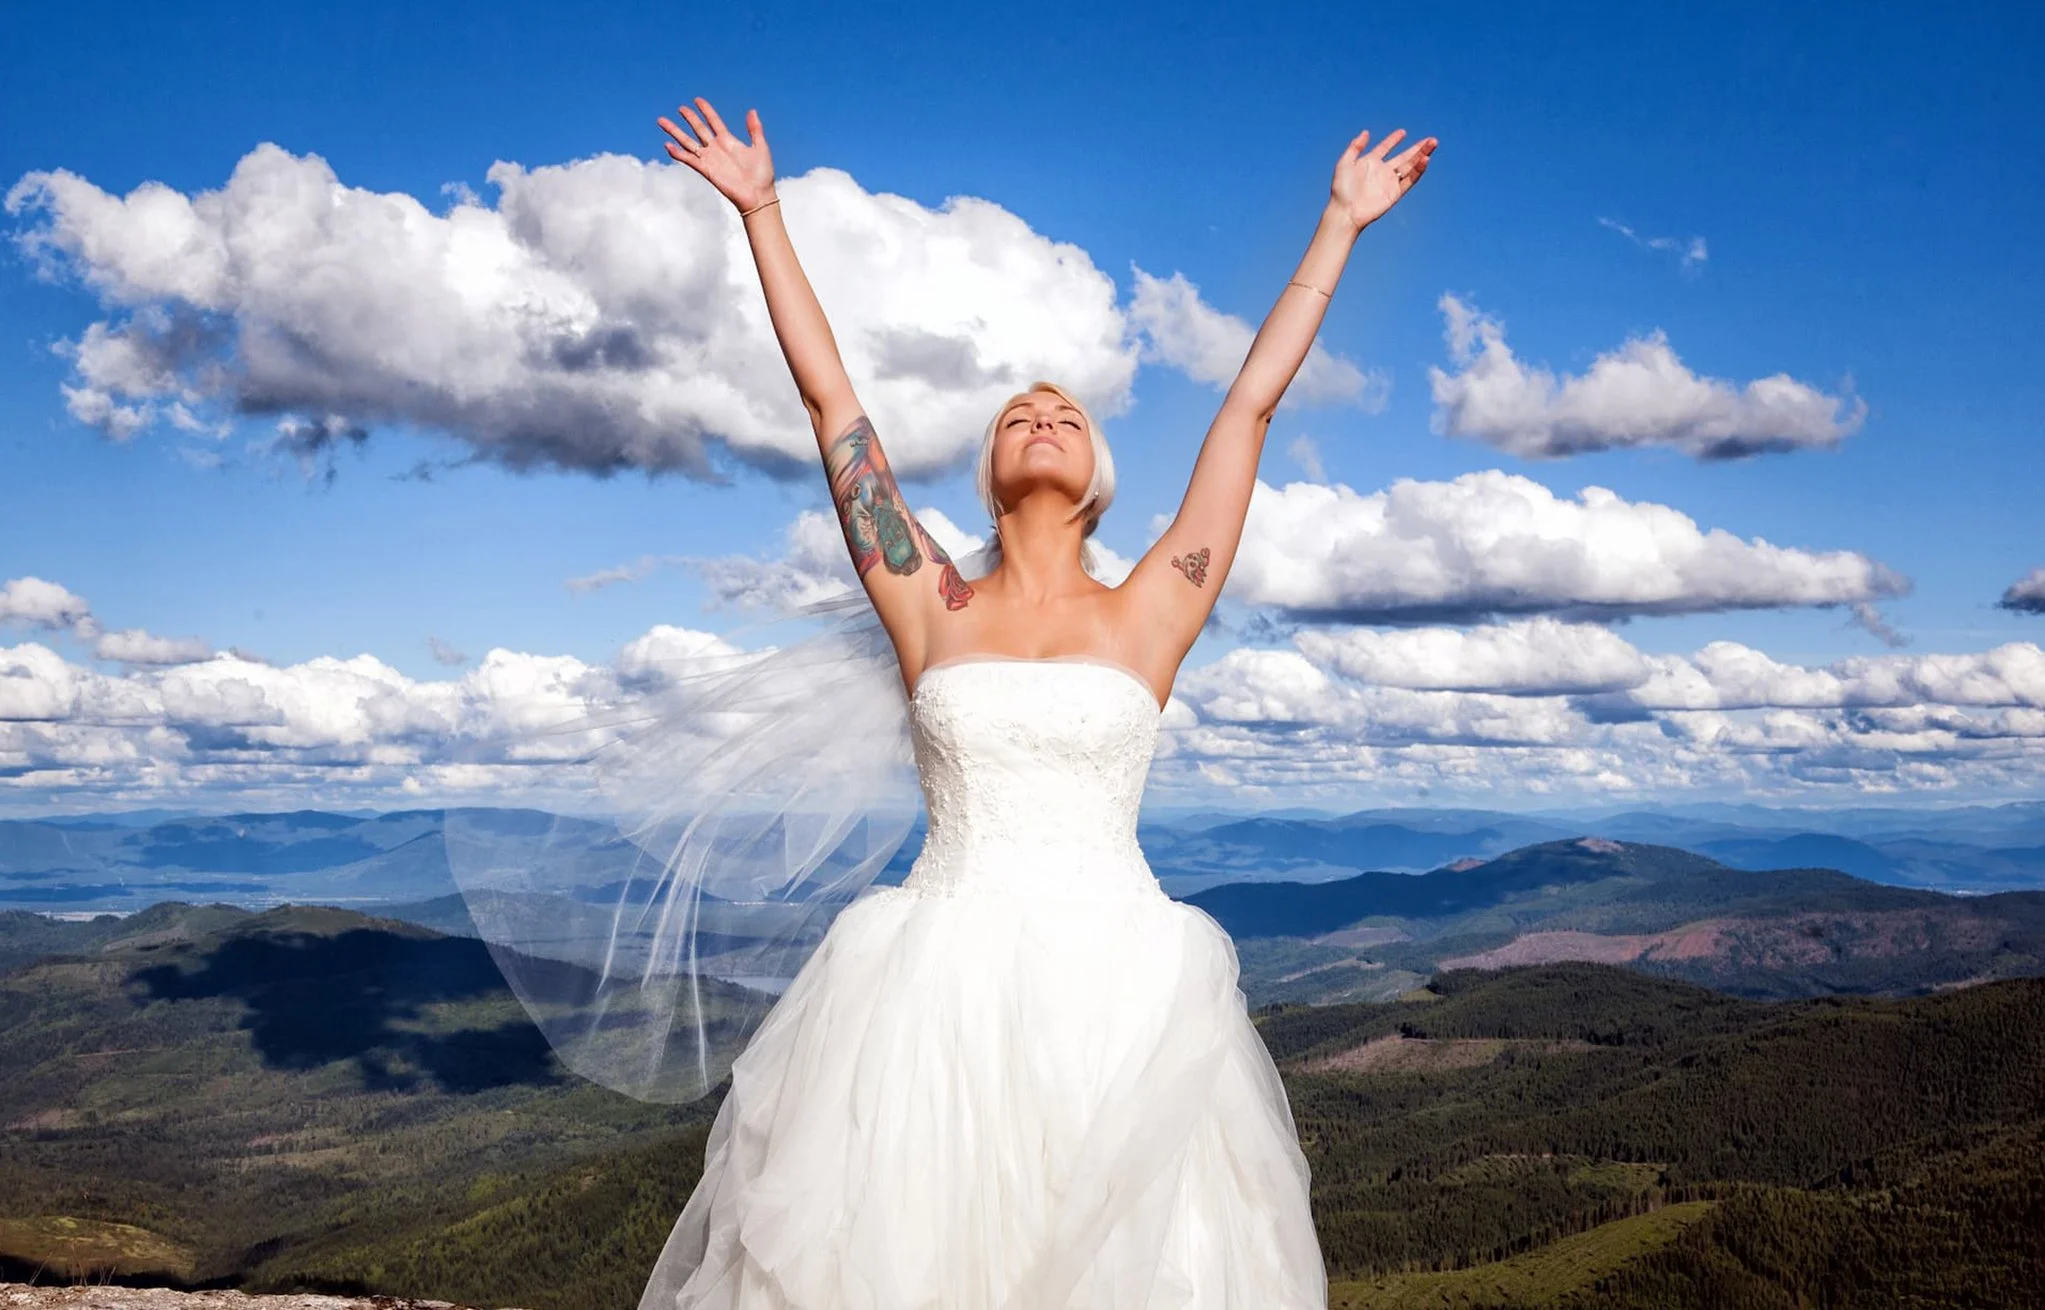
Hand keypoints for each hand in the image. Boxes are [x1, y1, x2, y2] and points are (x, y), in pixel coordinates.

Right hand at [657, 96, 776, 211]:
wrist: (758, 195)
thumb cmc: (762, 174)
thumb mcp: (761, 147)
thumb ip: (755, 129)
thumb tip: (752, 111)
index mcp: (728, 141)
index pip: (713, 121)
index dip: (706, 110)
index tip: (697, 100)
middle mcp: (716, 148)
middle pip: (698, 129)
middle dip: (689, 118)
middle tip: (680, 108)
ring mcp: (709, 159)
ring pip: (688, 142)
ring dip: (675, 132)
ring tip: (662, 121)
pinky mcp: (706, 170)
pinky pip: (689, 160)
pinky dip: (678, 153)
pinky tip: (667, 145)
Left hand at [1330, 128, 1435, 231]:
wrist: (1345, 211)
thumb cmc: (1341, 189)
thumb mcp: (1344, 163)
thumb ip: (1355, 147)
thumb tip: (1366, 132)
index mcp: (1370, 162)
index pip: (1385, 148)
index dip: (1393, 140)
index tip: (1403, 132)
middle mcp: (1382, 171)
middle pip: (1404, 157)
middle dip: (1417, 148)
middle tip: (1431, 139)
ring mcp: (1390, 182)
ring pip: (1410, 166)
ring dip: (1422, 155)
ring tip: (1432, 144)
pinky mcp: (1395, 193)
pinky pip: (1410, 180)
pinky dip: (1418, 170)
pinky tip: (1425, 160)